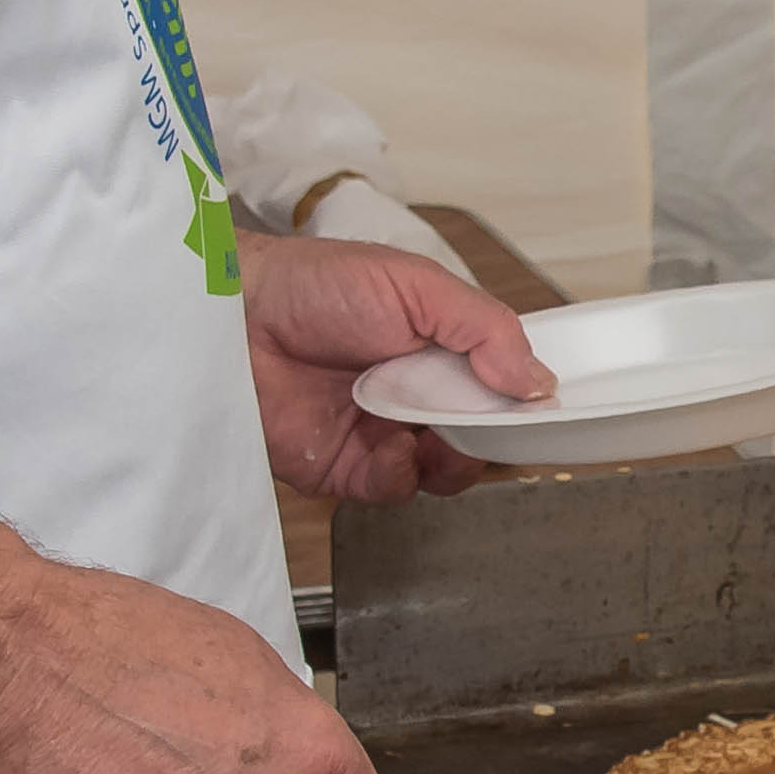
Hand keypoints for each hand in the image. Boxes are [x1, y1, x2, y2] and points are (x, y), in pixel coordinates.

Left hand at [237, 226, 550, 503]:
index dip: (520, 399)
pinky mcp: (344, 467)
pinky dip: (402, 473)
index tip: (539, 405)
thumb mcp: (418, 286)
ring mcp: (381, 432)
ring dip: (450, 455)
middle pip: (480, 433)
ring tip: (432, 425)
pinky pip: (394, 489)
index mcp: (438, 347)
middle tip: (485, 418)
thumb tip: (538, 381)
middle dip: (491, 432)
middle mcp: (414, 392)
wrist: (235, 316)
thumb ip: (485, 330)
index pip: (498, 384)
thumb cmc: (317, 284)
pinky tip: (391, 441)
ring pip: (444, 469)